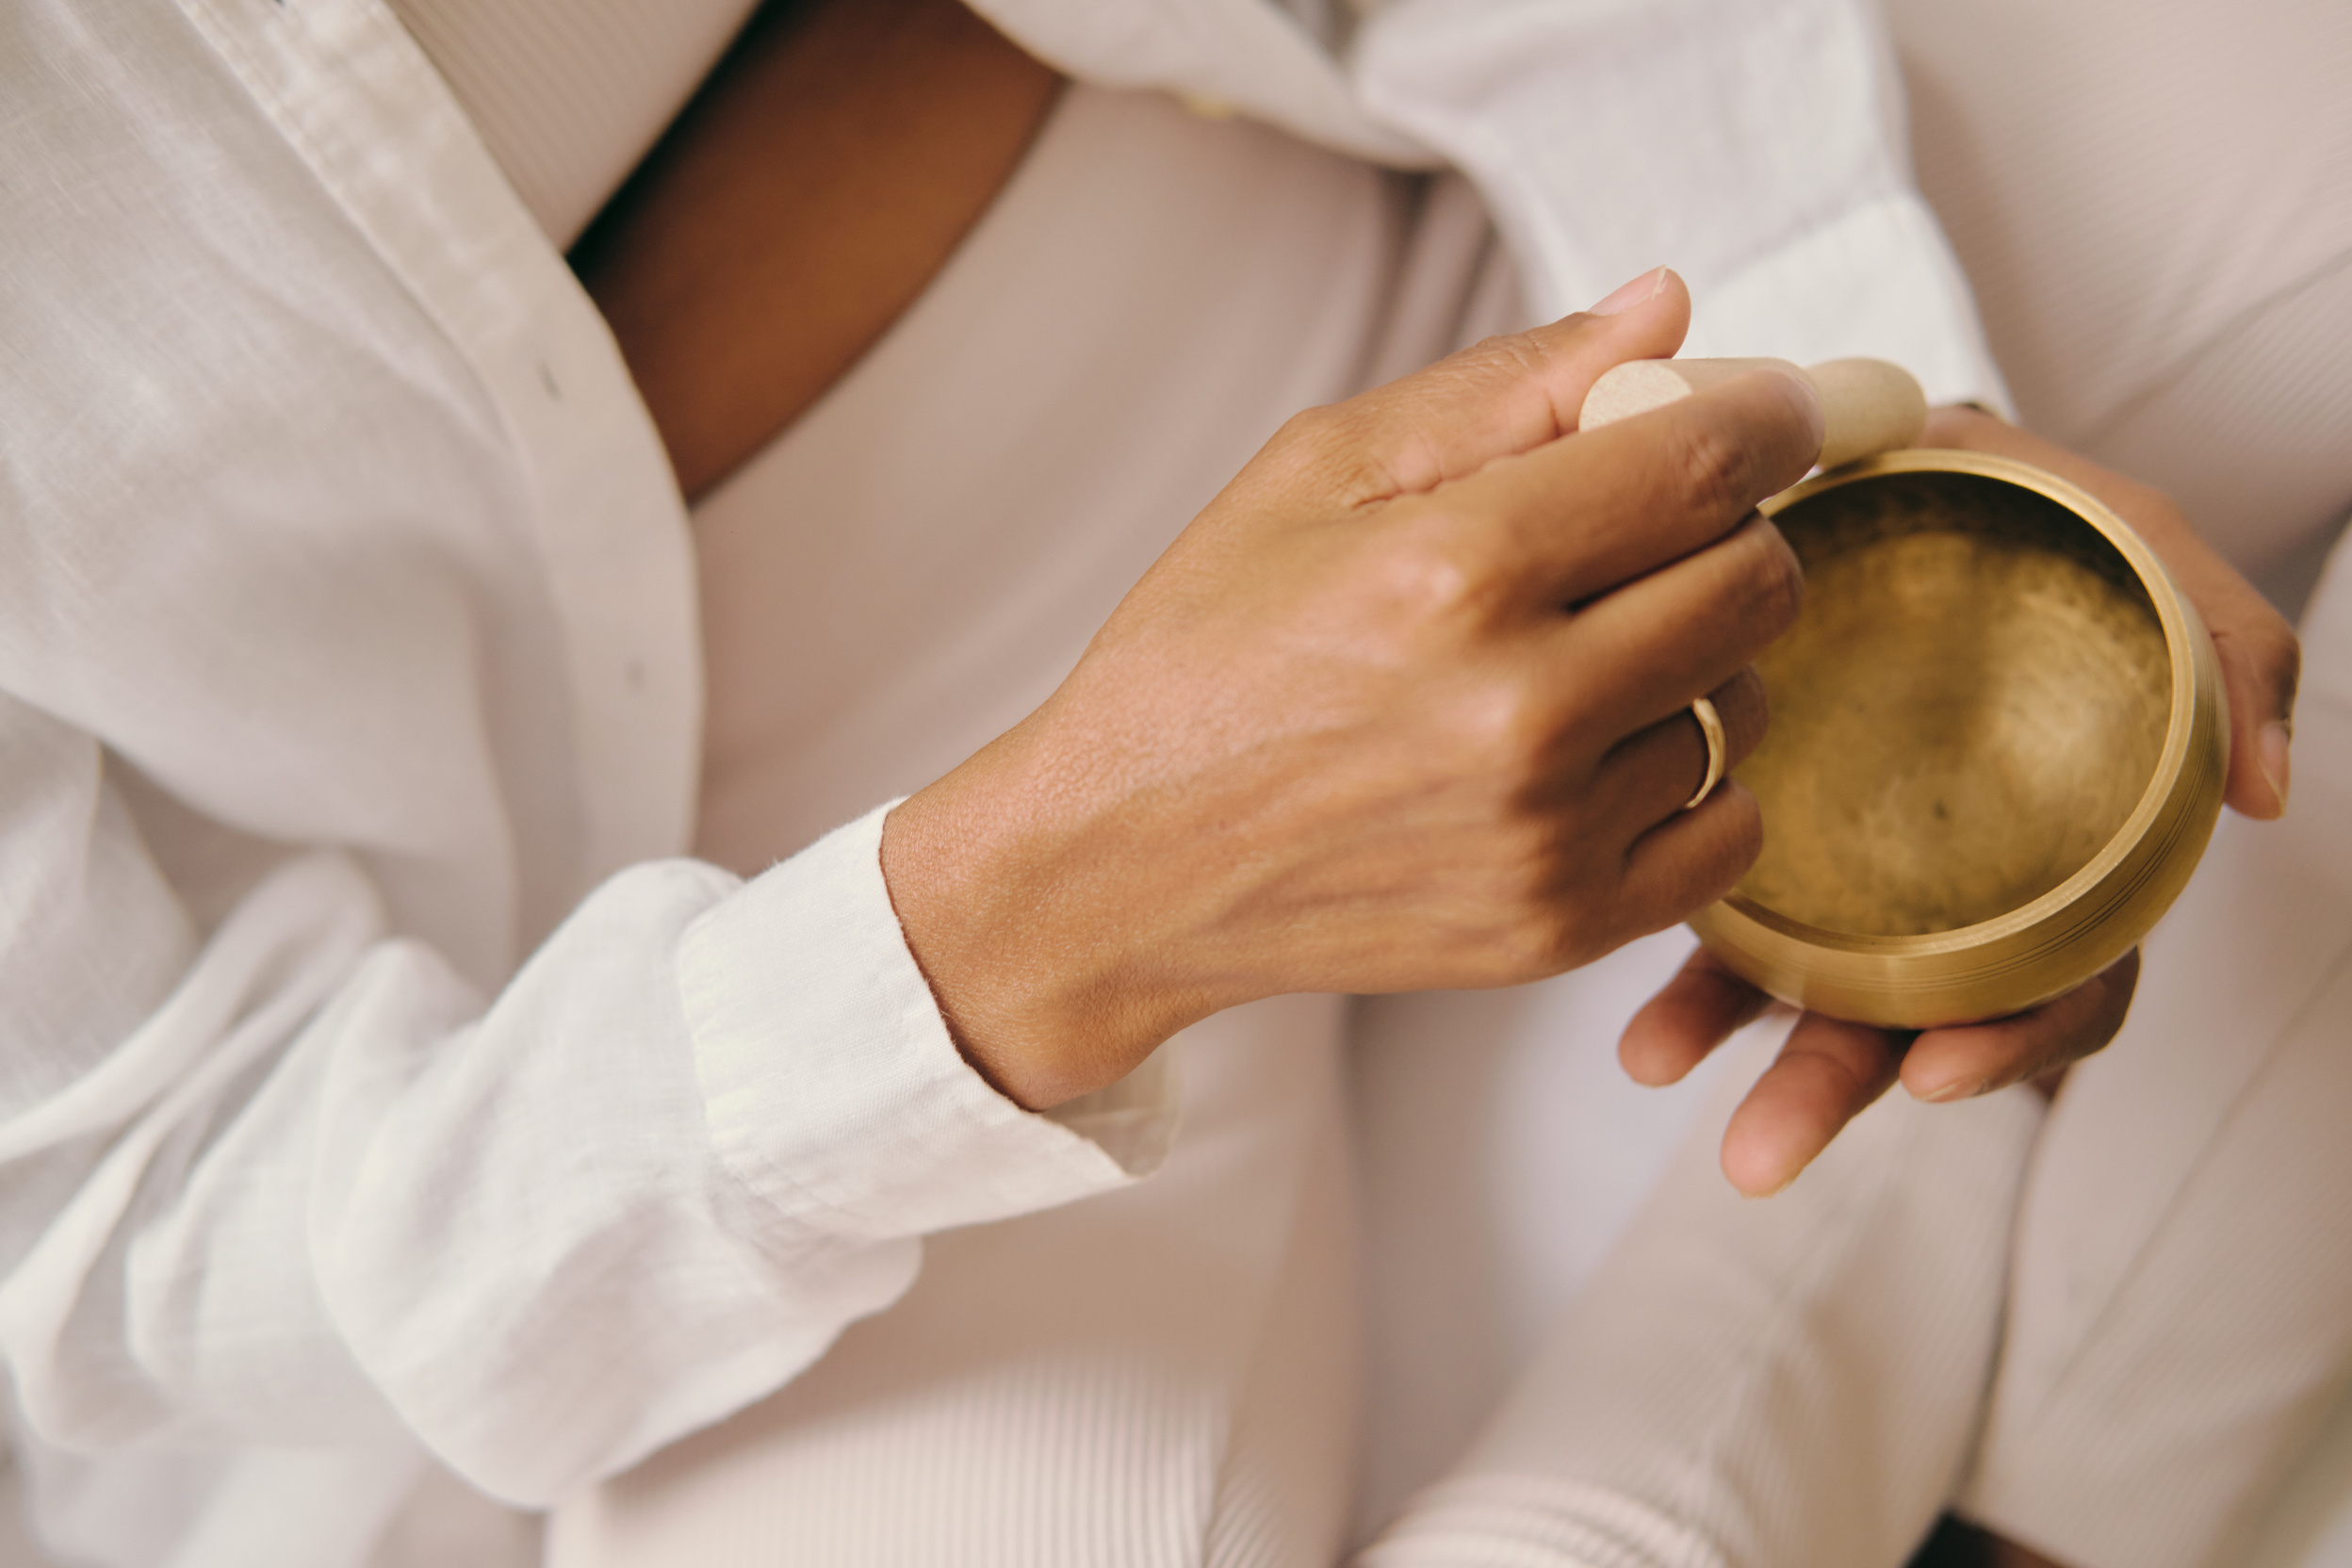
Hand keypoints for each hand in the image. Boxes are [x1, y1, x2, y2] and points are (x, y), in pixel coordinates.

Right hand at [883, 268, 1826, 1108]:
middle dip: (1729, 529)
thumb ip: (1503, 386)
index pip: (1709, 456)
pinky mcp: (1560, 930)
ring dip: (1691, 662)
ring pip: (1746, 703)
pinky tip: (1597, 754)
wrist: (1119, 864)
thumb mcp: (1313, 474)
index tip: (1773, 407)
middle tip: (1650, 531)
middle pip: (1758, 578)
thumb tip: (1666, 310)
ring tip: (1573, 659)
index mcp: (1454, 567)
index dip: (1772, 411)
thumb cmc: (1202, 654)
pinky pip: (1731, 829)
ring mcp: (1548, 834)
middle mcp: (1519, 707)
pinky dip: (1694, 781)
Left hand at [1621, 406, 2301, 1195]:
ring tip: (1656, 1064)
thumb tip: (2267, 793)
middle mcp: (1964, 867)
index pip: (2071, 971)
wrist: (1887, 449)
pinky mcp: (1765, 821)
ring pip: (1811, 975)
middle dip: (1839, 1081)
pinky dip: (1690, 970)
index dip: (2022, 1034)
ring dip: (1739, 1038)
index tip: (1941, 1073)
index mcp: (2070, 837)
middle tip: (1757, 1154)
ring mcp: (1858, 853)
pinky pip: (1723, 908)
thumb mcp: (2151, 554)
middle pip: (1921, 1005)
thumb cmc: (2032, 512)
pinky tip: (1636, 1018)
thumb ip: (2231, 652)